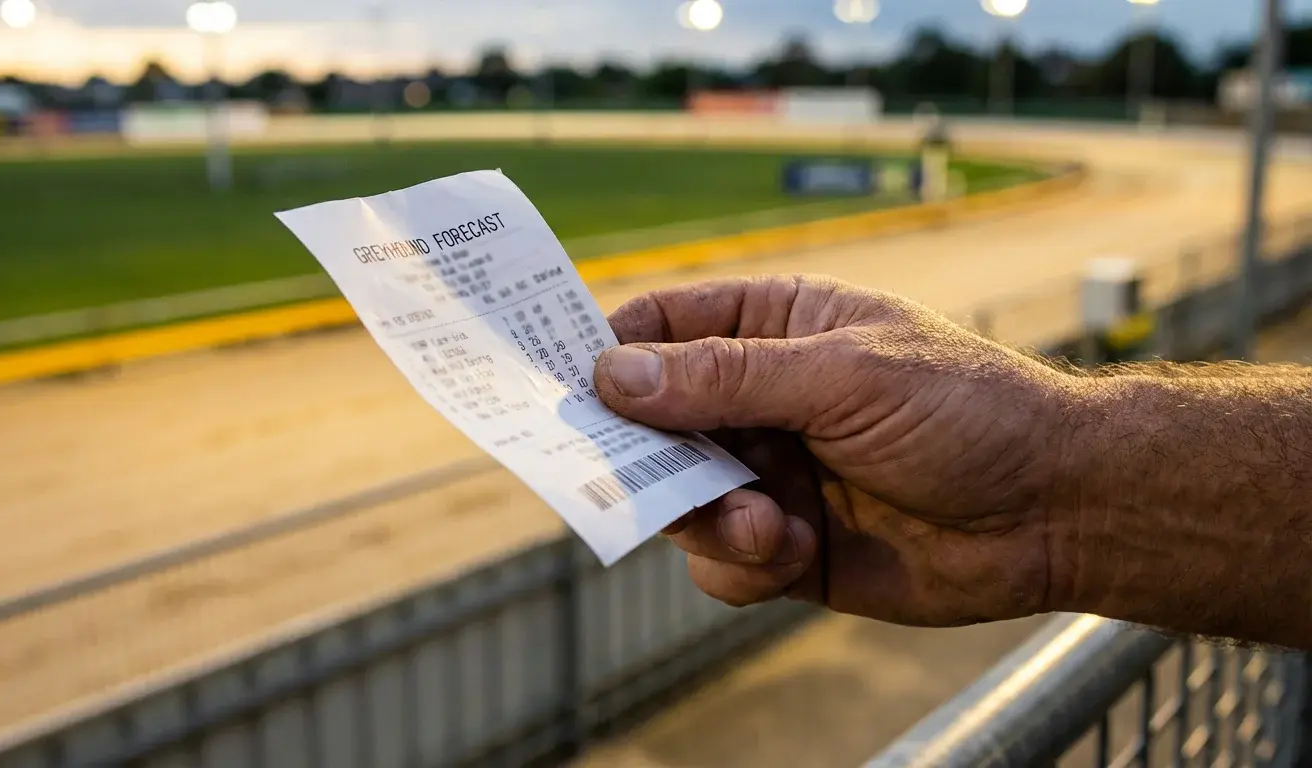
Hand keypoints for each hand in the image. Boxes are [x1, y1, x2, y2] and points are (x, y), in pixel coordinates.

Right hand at [594, 275, 1082, 626]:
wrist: (1056, 511)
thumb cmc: (966, 411)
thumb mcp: (844, 375)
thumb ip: (726, 376)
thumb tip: (611, 373)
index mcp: (774, 328)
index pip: (661, 328)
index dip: (606, 352)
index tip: (559, 387)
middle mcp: (759, 400)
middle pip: (651, 424)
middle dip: (646, 457)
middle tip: (647, 478)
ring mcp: (769, 474)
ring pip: (676, 502)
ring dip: (705, 519)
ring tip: (764, 525)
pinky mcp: (784, 546)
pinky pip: (718, 565)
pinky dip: (742, 565)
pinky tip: (794, 551)